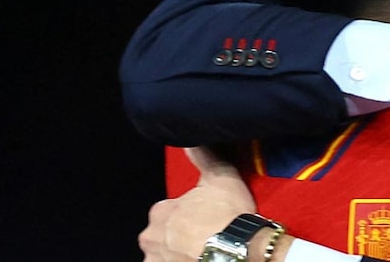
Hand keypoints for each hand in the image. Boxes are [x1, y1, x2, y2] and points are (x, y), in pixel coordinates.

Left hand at [139, 146, 256, 260]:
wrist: (238, 252)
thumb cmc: (227, 218)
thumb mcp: (221, 178)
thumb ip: (205, 157)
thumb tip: (193, 140)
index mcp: (161, 212)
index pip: (169, 211)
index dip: (189, 214)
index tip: (205, 217)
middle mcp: (151, 239)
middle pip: (162, 236)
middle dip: (178, 237)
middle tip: (205, 238)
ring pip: (165, 256)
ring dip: (178, 255)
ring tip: (204, 252)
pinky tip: (201, 259)